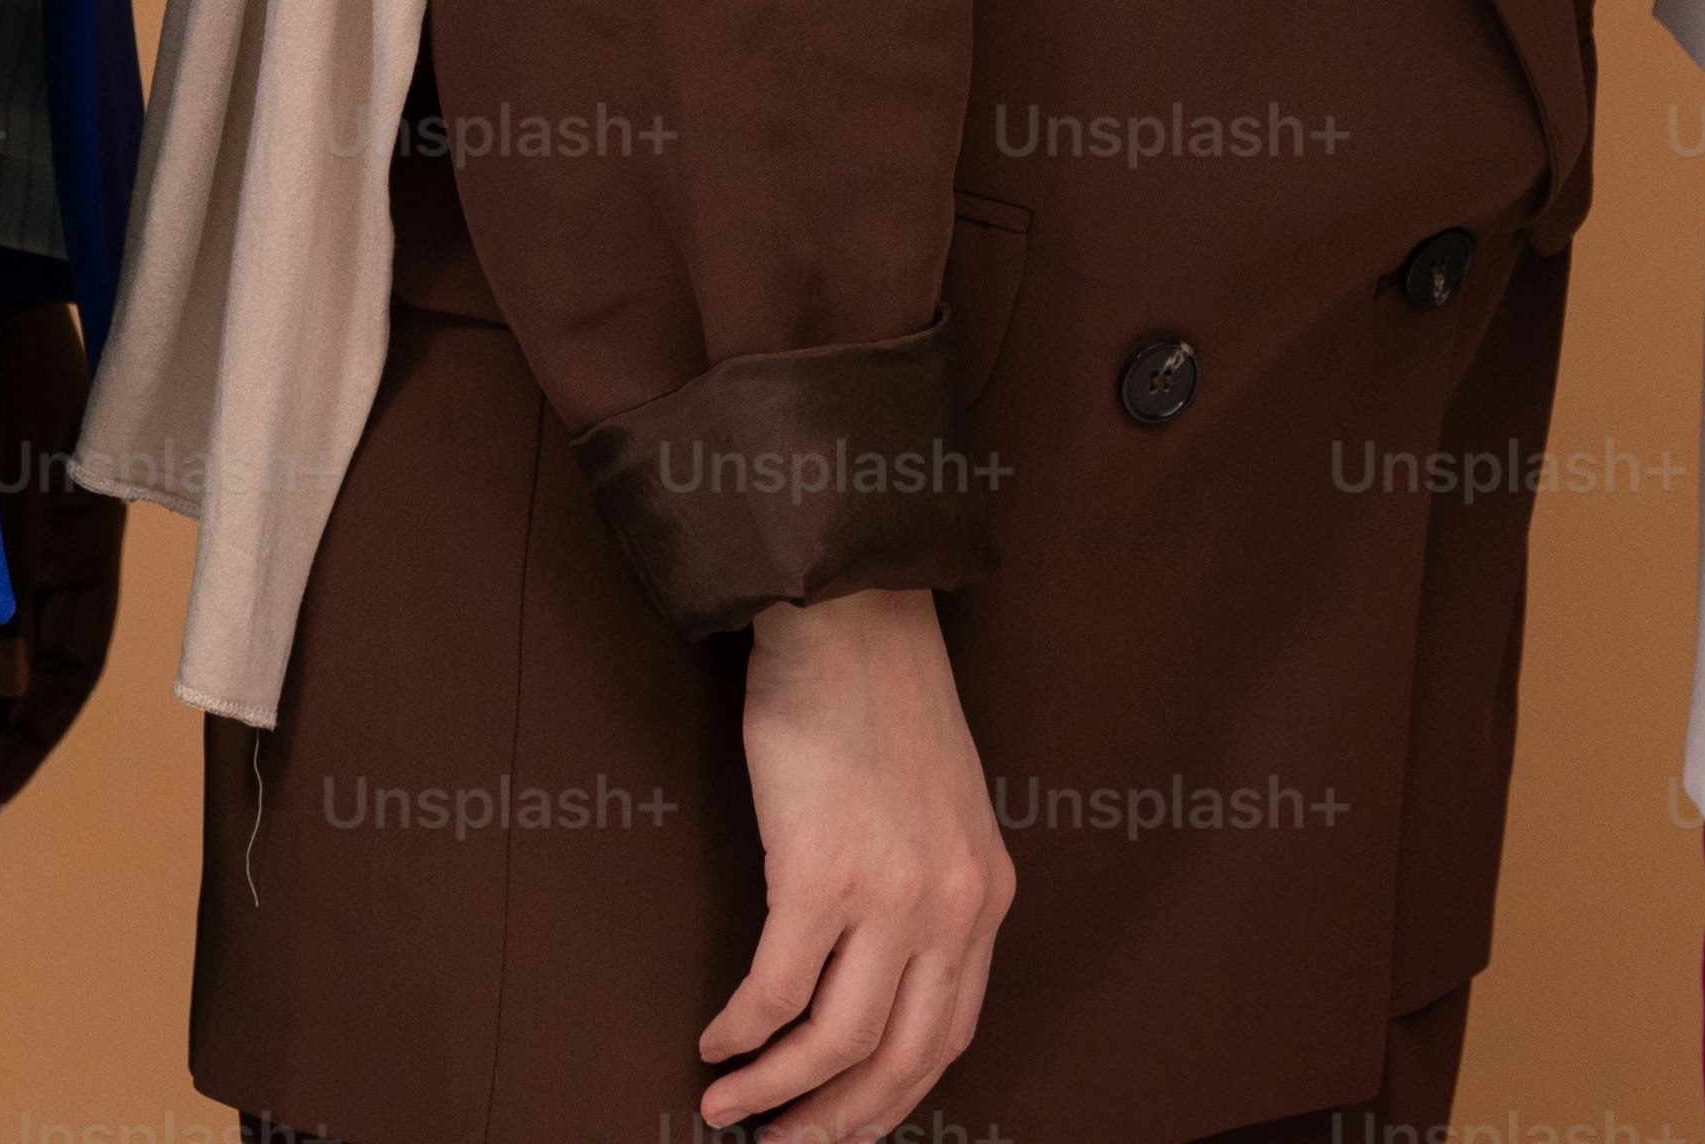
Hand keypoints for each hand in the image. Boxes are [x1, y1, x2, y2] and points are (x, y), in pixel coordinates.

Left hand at [0, 293, 121, 814]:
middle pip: (52, 659)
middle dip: (14, 727)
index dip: (37, 732)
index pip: (76, 665)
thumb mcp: (9, 487)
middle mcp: (70, 545)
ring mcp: (36, 527)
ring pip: (22, 631)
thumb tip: (5, 680)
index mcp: (90, 543)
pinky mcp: (0, 506)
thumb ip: (9, 582)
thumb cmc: (4, 377)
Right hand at [702, 586, 1009, 1143]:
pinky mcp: (821, 874)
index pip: (947, 1037)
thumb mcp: (942, 807)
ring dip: (777, 1094)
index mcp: (987, 897)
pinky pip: (776, 991)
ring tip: (728, 1110)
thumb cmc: (881, 700)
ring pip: (835, 1043)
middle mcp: (952, 909)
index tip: (843, 1131)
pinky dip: (742, 1032)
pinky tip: (716, 1041)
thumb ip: (928, 890)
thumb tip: (873, 972)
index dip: (891, 1099)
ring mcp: (890, 896)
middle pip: (898, 1059)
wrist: (851, 612)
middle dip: (835, 1122)